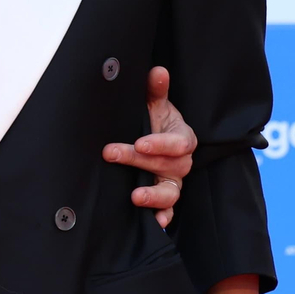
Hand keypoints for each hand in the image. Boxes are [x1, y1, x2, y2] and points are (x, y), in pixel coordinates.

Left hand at [103, 66, 195, 227]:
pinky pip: (169, 209)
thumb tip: (157, 71)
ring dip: (154, 196)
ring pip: (171, 191)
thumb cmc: (154, 119)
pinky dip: (163, 216)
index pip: (180, 142)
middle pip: (169, 166)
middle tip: (111, 153)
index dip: (162, 144)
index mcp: (183, 136)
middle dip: (140, 161)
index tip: (140, 142)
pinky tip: (155, 223)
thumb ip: (155, 89)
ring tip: (135, 196)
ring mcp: (174, 180)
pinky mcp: (165, 196)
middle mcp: (182, 161)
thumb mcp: (154, 103)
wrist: (152, 136)